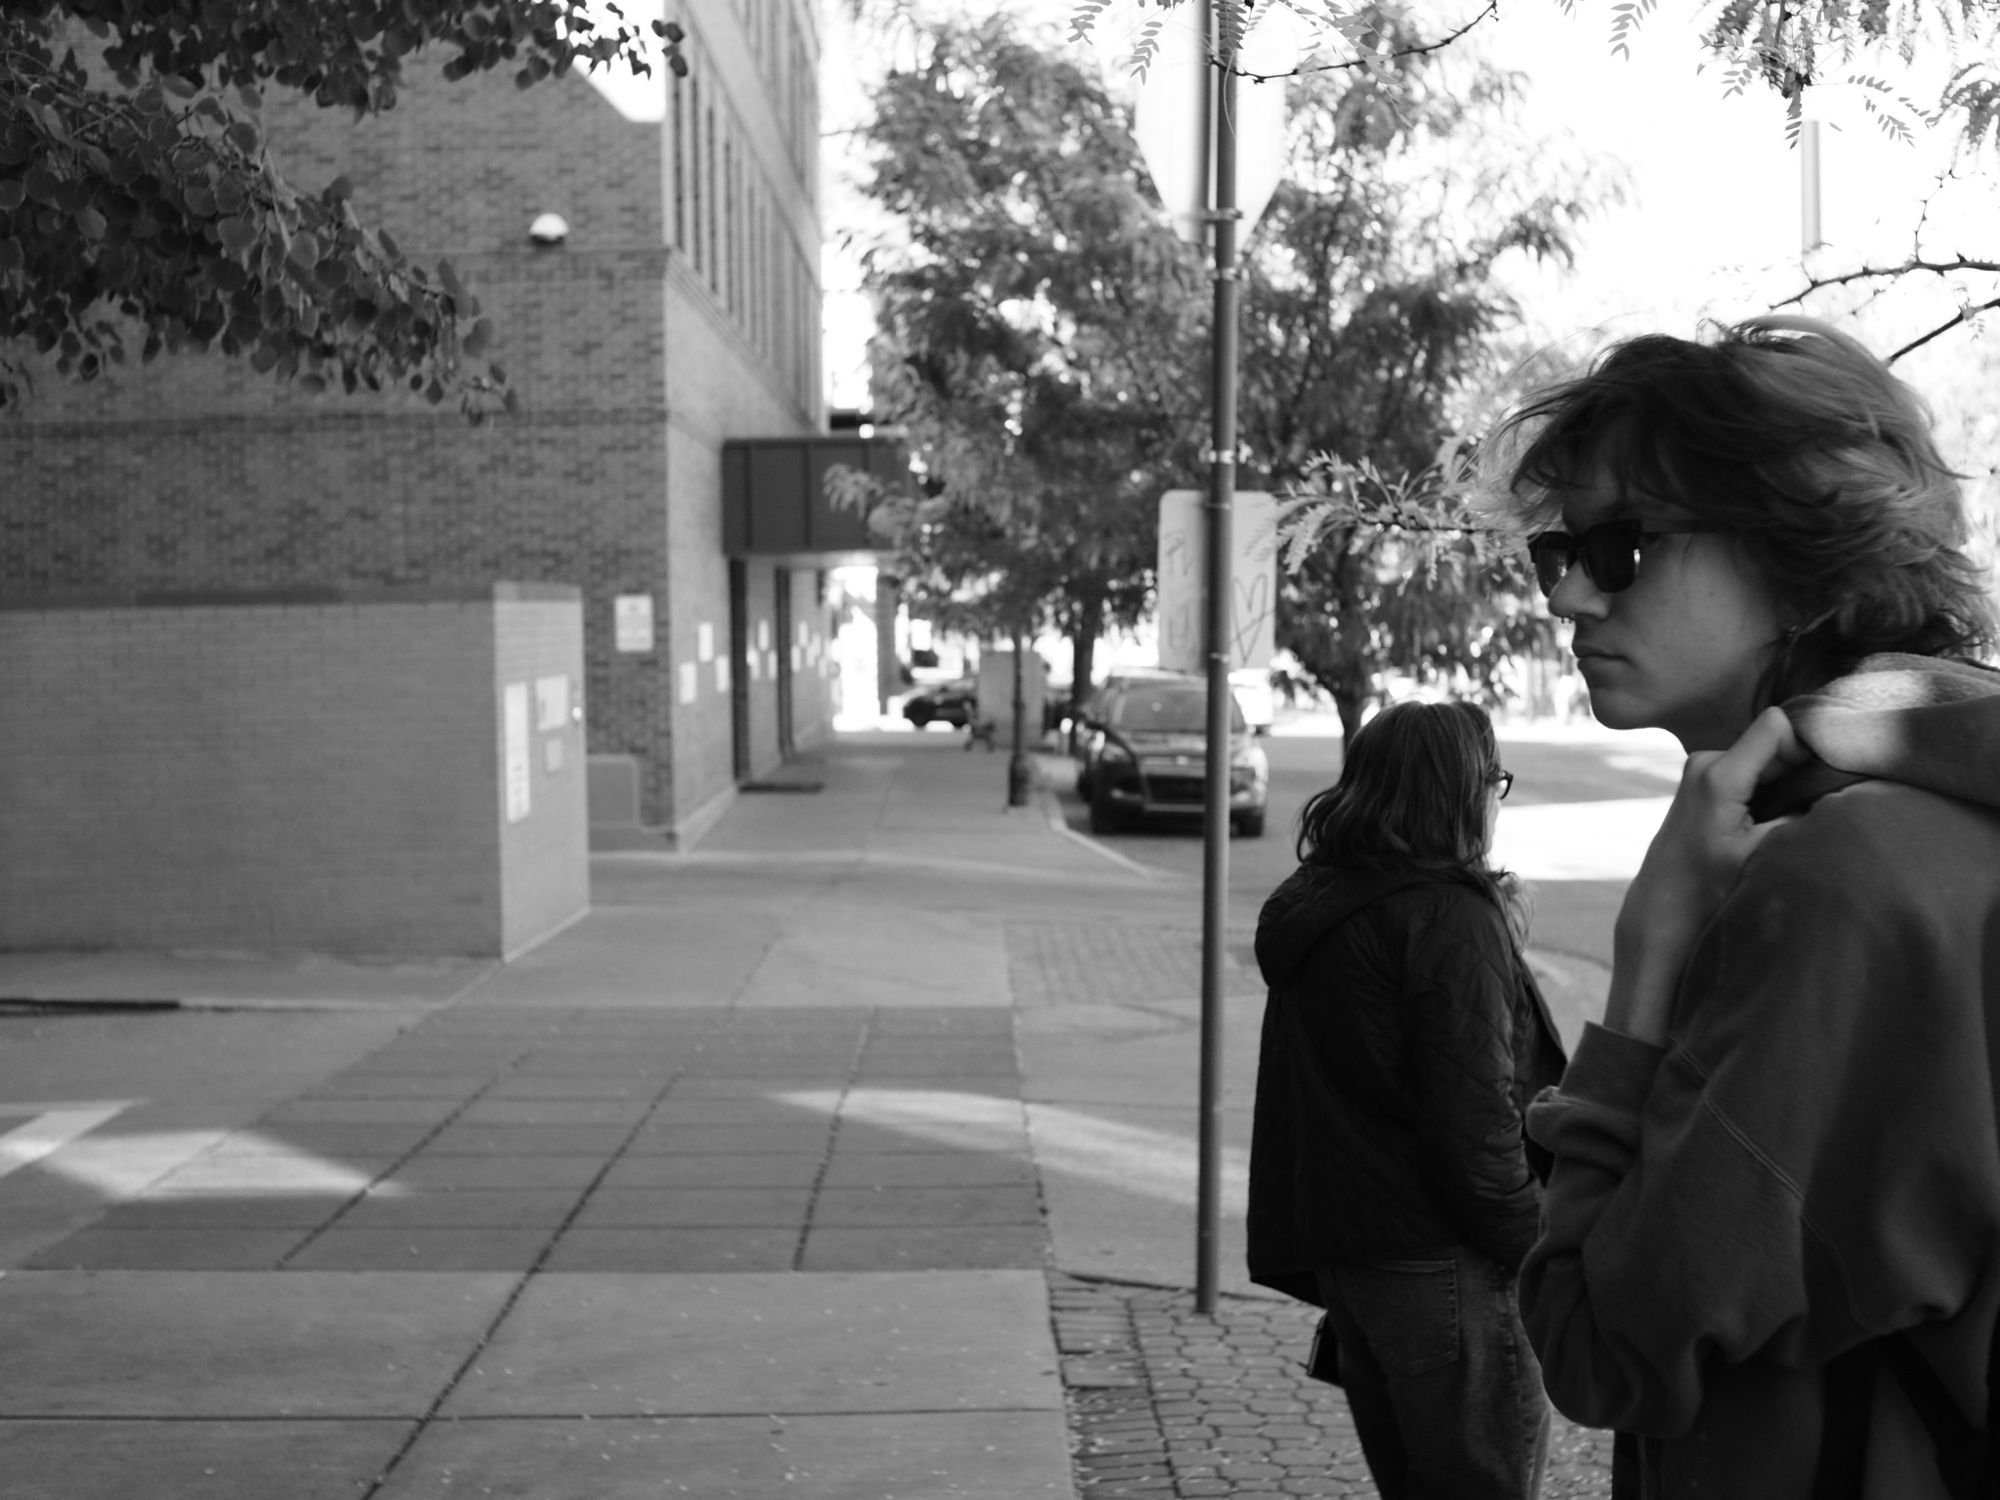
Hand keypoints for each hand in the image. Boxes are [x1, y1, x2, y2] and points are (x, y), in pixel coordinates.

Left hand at [1604, 707, 1810, 1043]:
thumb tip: (1843, 791)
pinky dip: (1769, 786)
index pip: (1777, 725)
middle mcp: (1706, 761)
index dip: (1807, 743)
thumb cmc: (1709, 884)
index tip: (1823, 775)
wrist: (1664, 902)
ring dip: (1786, 779)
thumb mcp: (1762, 854)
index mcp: (1719, 775)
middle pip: (1774, 742)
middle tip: (1818, 800)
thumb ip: (1799, 817)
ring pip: (1765, 756)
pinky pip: (1750, 768)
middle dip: (1801, 766)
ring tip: (1794, 814)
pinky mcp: (1704, 779)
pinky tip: (1774, 816)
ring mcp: (1702, 769)